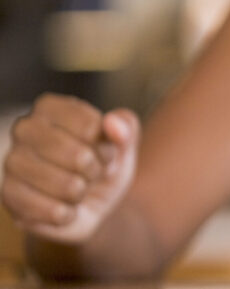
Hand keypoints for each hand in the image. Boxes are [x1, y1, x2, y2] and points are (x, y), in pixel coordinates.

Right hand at [1, 93, 139, 244]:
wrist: (88, 205)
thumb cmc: (103, 165)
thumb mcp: (124, 145)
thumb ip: (126, 127)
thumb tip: (112, 122)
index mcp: (51, 107)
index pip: (90, 126)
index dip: (106, 146)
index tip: (104, 151)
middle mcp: (25, 129)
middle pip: (78, 156)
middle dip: (95, 171)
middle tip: (92, 173)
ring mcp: (12, 162)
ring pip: (66, 185)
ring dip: (81, 193)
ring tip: (77, 189)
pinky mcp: (9, 196)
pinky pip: (52, 211)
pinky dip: (68, 214)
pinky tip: (64, 207)